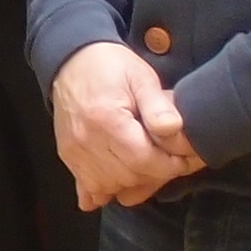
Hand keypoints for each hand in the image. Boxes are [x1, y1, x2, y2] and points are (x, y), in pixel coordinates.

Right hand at [51, 41, 204, 209]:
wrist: (70, 59)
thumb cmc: (110, 66)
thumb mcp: (141, 77)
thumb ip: (158, 105)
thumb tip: (174, 130)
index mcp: (107, 120)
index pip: (144, 160)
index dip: (169, 165)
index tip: (182, 159)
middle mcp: (86, 140)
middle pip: (128, 177)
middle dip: (154, 174)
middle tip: (169, 161)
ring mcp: (73, 151)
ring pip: (109, 186)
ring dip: (132, 183)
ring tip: (145, 166)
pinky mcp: (67, 155)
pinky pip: (87, 187)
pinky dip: (103, 191)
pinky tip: (115, 183)